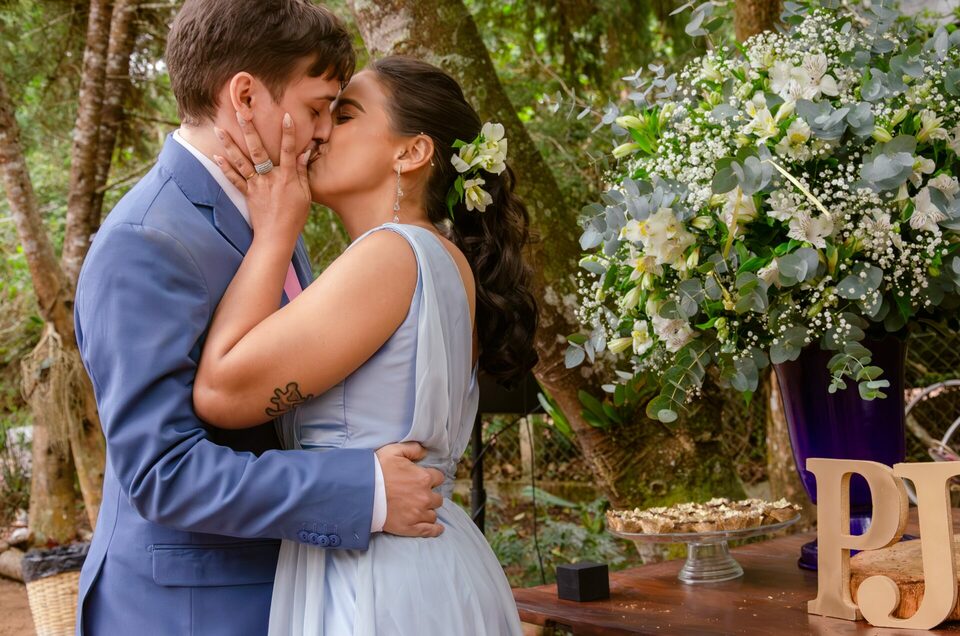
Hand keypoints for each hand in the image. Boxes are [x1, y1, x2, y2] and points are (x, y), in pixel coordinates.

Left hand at [213, 112, 310, 241]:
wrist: (277, 236)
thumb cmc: (295, 217)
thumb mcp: (305, 195)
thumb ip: (303, 173)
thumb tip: (304, 154)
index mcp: (287, 177)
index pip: (289, 151)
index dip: (288, 133)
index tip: (286, 116)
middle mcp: (270, 178)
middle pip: (258, 150)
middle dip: (249, 130)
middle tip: (241, 113)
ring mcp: (256, 185)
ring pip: (241, 161)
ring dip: (229, 144)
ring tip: (219, 129)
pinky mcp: (247, 193)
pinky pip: (234, 179)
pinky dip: (225, 167)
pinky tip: (216, 155)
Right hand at [376, 442, 445, 537]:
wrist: (361, 493)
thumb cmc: (376, 470)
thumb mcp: (393, 451)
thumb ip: (413, 449)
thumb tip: (425, 452)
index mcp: (423, 478)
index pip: (438, 478)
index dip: (431, 478)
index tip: (424, 479)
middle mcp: (425, 497)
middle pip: (437, 498)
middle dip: (430, 495)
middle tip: (419, 495)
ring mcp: (418, 514)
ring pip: (433, 513)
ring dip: (428, 510)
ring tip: (420, 509)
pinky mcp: (410, 527)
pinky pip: (429, 530)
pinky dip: (435, 529)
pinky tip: (438, 528)